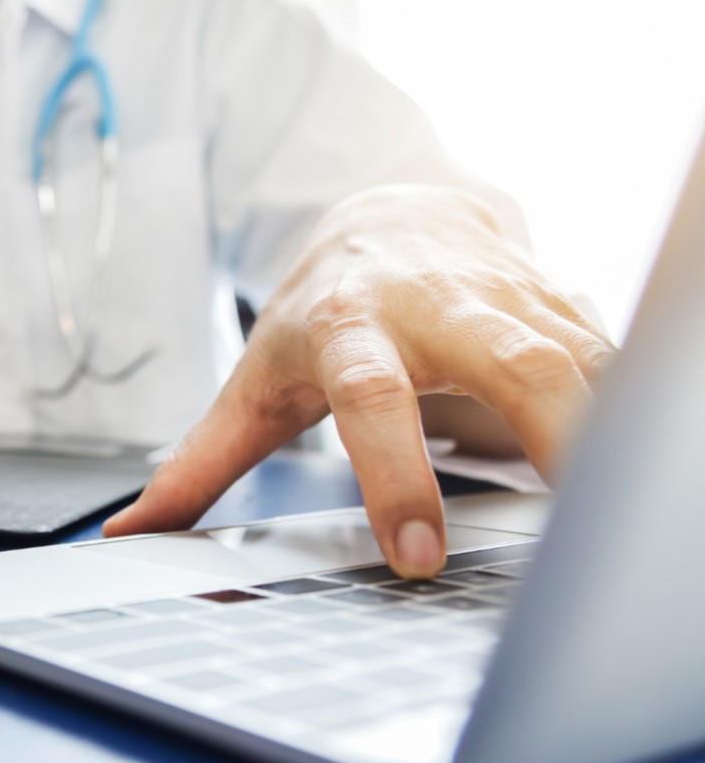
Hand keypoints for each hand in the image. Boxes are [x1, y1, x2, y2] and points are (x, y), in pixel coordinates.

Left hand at [104, 185, 614, 577]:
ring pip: (584, 357)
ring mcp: (509, 297)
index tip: (415, 555)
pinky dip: (630, 411)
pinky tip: (636, 463)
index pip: (371, 397)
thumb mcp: (254, 381)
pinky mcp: (563, 303)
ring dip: (608, 429)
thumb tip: (127, 535)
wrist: (390, 207)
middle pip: (511, 360)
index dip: (393, 473)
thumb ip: (198, 464)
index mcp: (349, 325)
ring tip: (622, 511)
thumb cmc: (319, 309)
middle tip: (575, 526)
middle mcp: (437, 303)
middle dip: (554, 435)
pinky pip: (613, 358)